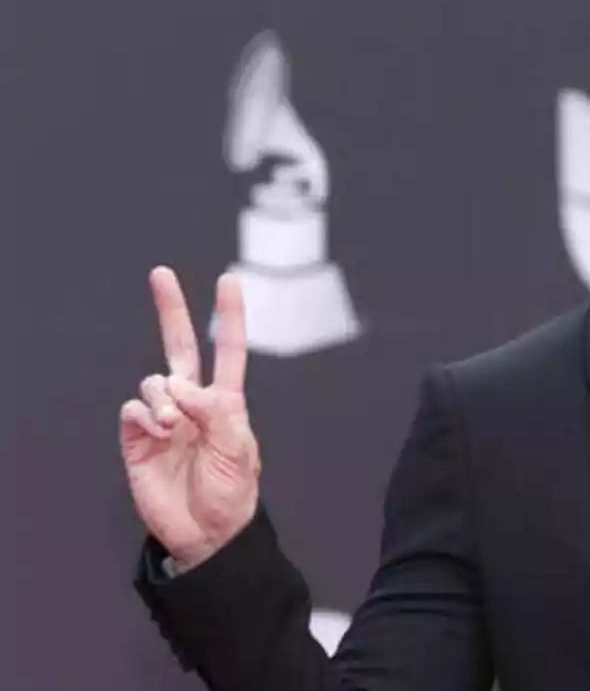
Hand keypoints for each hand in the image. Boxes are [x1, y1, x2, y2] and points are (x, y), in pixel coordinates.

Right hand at [120, 267, 259, 571]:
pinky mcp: (138, 438)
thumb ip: (215, 413)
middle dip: (171, 310)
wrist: (205, 533)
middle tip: (161, 273)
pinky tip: (157, 431)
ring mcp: (164, 418)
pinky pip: (134, 407)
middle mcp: (192, 403)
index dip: (229, 317)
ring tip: (174, 425)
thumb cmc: (231, 494)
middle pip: (179, 348)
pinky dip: (145, 414)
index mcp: (225, 402)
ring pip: (154, 381)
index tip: (229, 282)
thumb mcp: (238, 451)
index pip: (227, 351)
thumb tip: (181, 386)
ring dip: (164, 396)